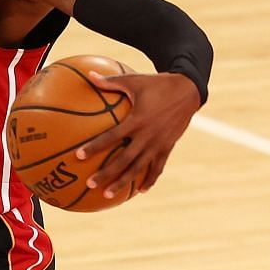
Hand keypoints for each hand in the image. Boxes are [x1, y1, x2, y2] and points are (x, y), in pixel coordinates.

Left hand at [72, 70, 201, 198]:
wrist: (189, 90)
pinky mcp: (168, 147)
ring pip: (139, 168)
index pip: (112, 136)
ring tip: (108, 194)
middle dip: (107, 173)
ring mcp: (159, 143)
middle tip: (90, 183)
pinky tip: (141, 191)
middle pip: (124, 159)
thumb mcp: (134, 80)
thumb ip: (110, 82)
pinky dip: (150, 179)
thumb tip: (88, 75)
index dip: (96, 146)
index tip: (79, 155)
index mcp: (137, 120)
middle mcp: (148, 135)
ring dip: (124, 182)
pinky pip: (158, 167)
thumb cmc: (158, 84)